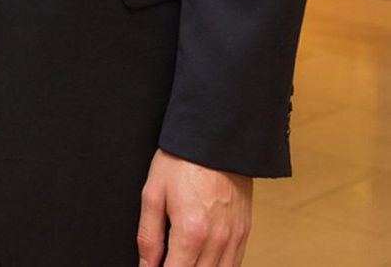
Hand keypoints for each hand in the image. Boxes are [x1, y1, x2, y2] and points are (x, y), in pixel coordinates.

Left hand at [137, 149, 251, 266]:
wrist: (215, 137)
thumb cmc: (182, 161)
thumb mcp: (153, 193)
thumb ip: (148, 235)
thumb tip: (146, 266)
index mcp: (191, 232)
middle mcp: (216, 241)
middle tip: (166, 259)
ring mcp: (234, 238)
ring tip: (183, 258)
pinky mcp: (244, 232)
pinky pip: (233, 264)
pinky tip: (204, 260)